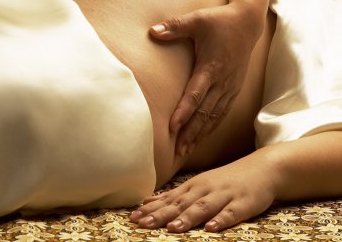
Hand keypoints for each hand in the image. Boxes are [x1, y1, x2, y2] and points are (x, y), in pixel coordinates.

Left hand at [129, 157, 276, 231]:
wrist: (263, 168)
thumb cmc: (225, 180)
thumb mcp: (197, 186)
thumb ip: (174, 196)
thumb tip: (147, 202)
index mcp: (192, 187)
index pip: (167, 199)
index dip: (150, 209)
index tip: (133, 218)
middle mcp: (204, 189)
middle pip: (180, 204)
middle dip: (161, 215)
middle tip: (143, 224)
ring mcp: (224, 195)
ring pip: (203, 207)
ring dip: (187, 218)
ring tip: (172, 228)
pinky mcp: (244, 203)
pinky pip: (232, 213)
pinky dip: (221, 220)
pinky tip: (211, 228)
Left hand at [150, 1, 263, 154]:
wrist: (248, 22)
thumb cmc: (220, 20)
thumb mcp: (197, 19)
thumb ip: (174, 26)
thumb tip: (152, 31)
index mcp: (212, 67)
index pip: (195, 95)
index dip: (183, 113)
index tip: (171, 128)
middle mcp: (222, 81)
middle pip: (204, 113)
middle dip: (190, 133)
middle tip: (176, 151)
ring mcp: (230, 87)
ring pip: (214, 117)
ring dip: (200, 134)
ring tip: (185, 150)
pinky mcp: (234, 89)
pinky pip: (222, 113)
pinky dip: (211, 127)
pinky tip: (201, 137)